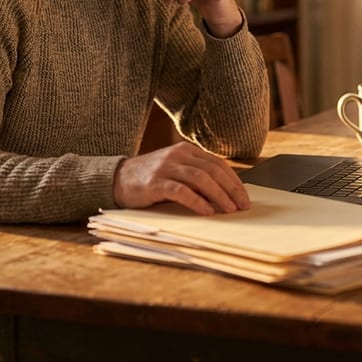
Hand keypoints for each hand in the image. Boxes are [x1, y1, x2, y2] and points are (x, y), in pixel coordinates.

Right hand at [113, 142, 251, 214]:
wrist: (117, 179)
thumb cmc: (150, 179)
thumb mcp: (176, 172)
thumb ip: (196, 177)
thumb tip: (225, 195)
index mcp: (186, 150)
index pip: (218, 164)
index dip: (234, 181)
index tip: (244, 197)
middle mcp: (178, 155)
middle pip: (213, 171)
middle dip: (231, 189)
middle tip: (242, 206)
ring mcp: (166, 167)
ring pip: (201, 179)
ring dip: (219, 195)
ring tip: (229, 209)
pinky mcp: (156, 182)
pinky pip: (182, 191)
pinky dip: (197, 201)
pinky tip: (207, 211)